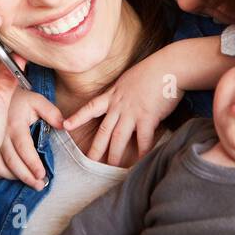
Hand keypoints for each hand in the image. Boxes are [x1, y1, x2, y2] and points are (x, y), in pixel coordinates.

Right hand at [0, 89, 63, 189]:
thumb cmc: (21, 100)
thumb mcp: (38, 101)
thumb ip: (52, 113)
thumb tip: (64, 126)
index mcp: (15, 124)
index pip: (24, 148)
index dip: (32, 163)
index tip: (42, 175)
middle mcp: (1, 135)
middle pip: (12, 162)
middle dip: (27, 176)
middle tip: (40, 185)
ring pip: (0, 167)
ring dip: (14, 177)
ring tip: (30, 182)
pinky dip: (0, 175)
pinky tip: (12, 176)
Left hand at [62, 53, 180, 166]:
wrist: (168, 66)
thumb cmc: (153, 71)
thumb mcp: (130, 79)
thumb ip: (124, 93)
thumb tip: (124, 100)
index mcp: (114, 95)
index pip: (91, 107)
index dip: (78, 117)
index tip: (65, 125)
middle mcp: (119, 105)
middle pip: (104, 130)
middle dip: (96, 147)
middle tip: (89, 162)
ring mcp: (132, 112)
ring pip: (118, 138)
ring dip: (114, 155)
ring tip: (112, 168)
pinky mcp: (148, 117)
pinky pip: (143, 139)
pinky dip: (142, 153)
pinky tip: (140, 163)